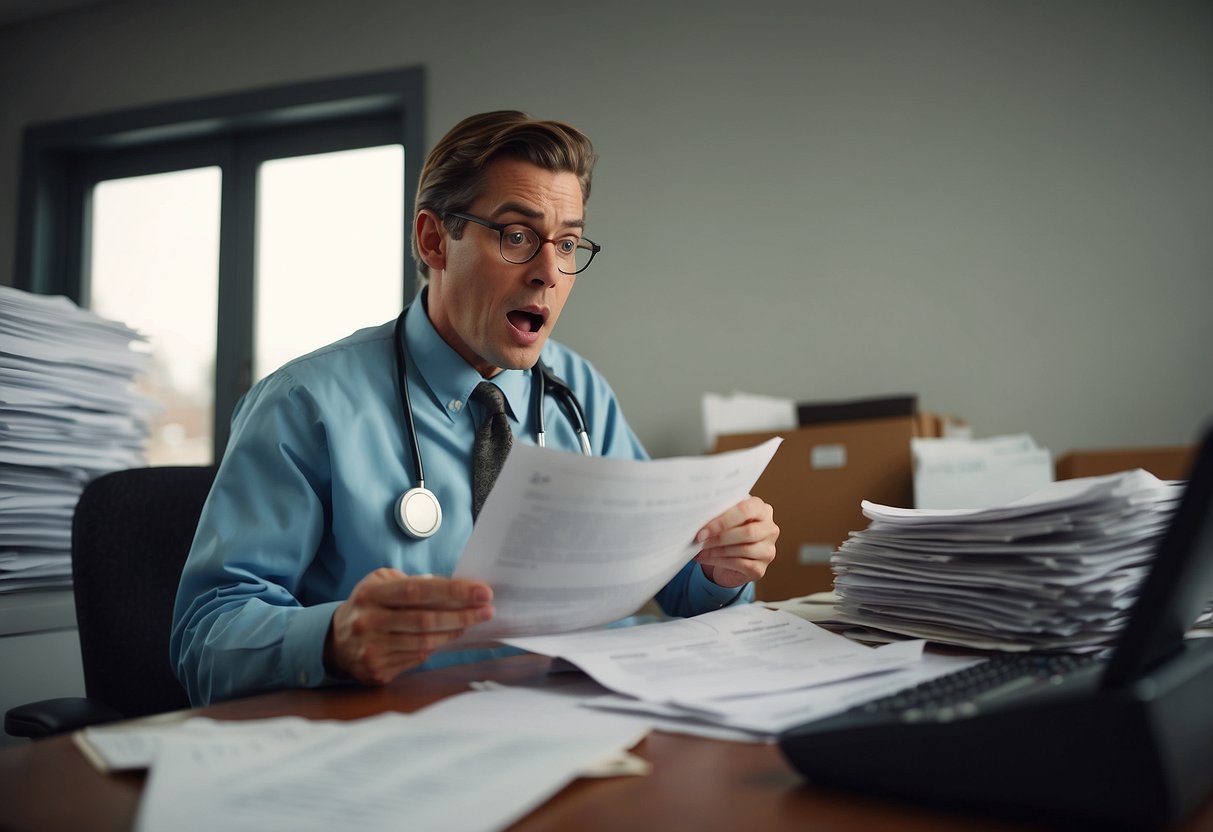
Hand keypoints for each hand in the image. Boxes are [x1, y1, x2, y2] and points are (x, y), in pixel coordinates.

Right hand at [324, 568, 493, 685]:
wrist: (334, 642)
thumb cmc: (368, 606)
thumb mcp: (380, 583)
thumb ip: (412, 583)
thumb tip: (451, 588)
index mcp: (370, 595)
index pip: (417, 590)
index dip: (453, 591)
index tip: (481, 591)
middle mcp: (368, 622)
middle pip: (425, 620)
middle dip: (462, 614)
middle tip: (487, 609)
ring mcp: (372, 650)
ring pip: (424, 642)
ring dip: (453, 631)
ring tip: (470, 622)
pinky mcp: (377, 671)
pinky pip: (416, 659)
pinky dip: (436, 647)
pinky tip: (448, 637)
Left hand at [693, 495, 778, 587]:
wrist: (732, 558)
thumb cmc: (728, 532)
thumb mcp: (725, 518)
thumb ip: (719, 513)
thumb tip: (700, 516)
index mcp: (762, 510)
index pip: (746, 510)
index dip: (724, 520)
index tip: (705, 528)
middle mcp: (770, 529)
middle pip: (747, 532)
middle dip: (720, 536)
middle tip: (700, 538)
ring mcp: (767, 551)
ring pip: (743, 549)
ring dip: (716, 550)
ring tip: (699, 549)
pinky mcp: (760, 569)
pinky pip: (739, 564)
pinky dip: (718, 561)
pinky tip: (704, 558)